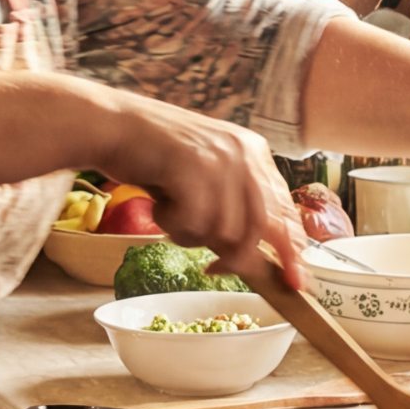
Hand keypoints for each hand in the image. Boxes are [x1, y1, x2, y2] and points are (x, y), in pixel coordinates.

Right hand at [102, 98, 308, 287]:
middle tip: (215, 269)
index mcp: (255, 152)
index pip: (286, 211)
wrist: (113, 124)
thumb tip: (257, 259)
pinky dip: (173, 225)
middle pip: (262, 227)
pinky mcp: (193, 167)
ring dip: (192, 234)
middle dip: (240, 257)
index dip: (293, 252)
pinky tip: (160, 204)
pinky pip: (194, 224)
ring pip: (225, 231)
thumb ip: (234, 206)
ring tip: (171, 212)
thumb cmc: (155, 157)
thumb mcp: (207, 174)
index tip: (296, 284)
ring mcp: (220, 158)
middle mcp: (244, 153)